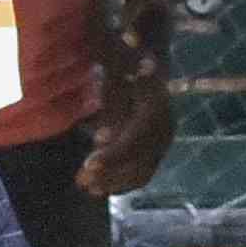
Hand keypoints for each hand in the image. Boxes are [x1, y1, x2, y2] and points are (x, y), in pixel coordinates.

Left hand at [77, 45, 176, 199]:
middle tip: (81, 179)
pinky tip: (97, 188)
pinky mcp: (154, 149)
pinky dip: (120, 182)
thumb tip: (122, 77)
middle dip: (110, 171)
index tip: (89, 164)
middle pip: (139, 158)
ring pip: (141, 170)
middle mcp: (164, 126)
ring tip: (84, 185)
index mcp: (157, 106)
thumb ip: (117, 79)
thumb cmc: (126, 58)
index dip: (115, 155)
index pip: (138, 138)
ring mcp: (161, 140)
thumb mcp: (118, 61)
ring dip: (113, 180)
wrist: (145, 58)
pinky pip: (140, 173)